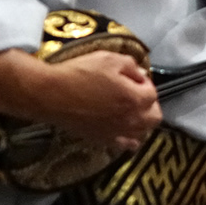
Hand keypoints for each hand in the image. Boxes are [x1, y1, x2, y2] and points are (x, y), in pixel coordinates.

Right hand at [35, 51, 162, 151]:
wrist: (52, 95)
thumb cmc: (79, 74)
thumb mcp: (109, 59)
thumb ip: (132, 66)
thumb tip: (142, 74)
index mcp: (134, 98)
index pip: (152, 93)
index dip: (145, 83)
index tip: (134, 77)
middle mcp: (130, 120)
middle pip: (154, 117)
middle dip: (150, 105)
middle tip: (137, 94)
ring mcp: (117, 133)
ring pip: (142, 133)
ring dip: (141, 121)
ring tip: (130, 111)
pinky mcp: (103, 140)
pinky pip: (125, 145)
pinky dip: (128, 138)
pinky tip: (122, 129)